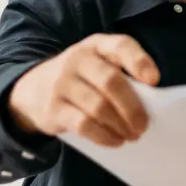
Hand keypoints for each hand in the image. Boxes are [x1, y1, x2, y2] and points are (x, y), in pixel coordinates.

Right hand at [8, 33, 159, 146]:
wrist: (31, 90)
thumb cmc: (80, 78)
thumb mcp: (96, 65)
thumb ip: (120, 75)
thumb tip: (150, 105)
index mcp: (96, 45)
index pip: (120, 45)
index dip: (139, 61)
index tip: (154, 81)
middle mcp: (78, 59)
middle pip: (111, 82)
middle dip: (132, 107)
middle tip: (144, 125)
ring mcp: (62, 83)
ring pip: (98, 106)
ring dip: (120, 125)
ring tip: (132, 135)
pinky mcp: (53, 108)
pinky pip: (83, 124)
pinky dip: (103, 136)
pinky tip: (115, 141)